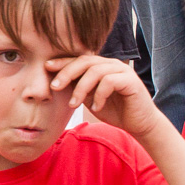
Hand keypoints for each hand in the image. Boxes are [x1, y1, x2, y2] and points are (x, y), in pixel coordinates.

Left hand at [46, 55, 163, 138]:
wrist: (139, 124)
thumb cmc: (114, 111)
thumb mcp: (90, 98)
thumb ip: (78, 87)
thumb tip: (54, 81)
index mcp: (100, 66)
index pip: (79, 59)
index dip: (62, 62)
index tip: (46, 67)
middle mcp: (111, 64)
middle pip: (85, 61)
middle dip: (67, 72)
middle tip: (54, 86)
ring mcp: (122, 71)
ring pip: (95, 71)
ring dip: (80, 88)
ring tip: (74, 103)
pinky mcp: (131, 81)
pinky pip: (109, 81)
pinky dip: (98, 94)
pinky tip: (95, 107)